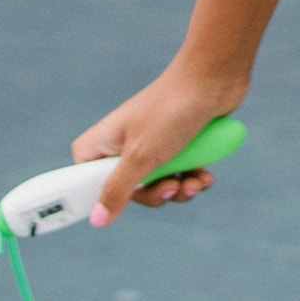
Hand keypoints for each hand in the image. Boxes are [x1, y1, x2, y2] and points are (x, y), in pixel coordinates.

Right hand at [74, 62, 246, 223]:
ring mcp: (152, 145)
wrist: (213, 81)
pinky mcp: (178, 146)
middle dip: (156, 194)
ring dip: (180, 190)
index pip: (86, 178)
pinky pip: (180, 176)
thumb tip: (97, 220)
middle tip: (171, 187)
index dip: (102, 194)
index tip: (120, 200)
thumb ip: (118, 190)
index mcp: (104, 142)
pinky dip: (193, 179)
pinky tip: (206, 175)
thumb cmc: (171, 112)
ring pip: (159, 186)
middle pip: (130, 190)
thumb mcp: (142, 158)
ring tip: (195, 181)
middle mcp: (124, 144)